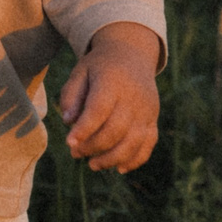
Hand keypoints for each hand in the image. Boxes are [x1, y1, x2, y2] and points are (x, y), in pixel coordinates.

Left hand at [59, 22, 161, 172]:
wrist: (132, 54)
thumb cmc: (99, 67)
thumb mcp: (80, 71)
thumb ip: (71, 95)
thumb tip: (68, 121)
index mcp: (112, 82)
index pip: (99, 110)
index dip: (84, 129)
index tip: (69, 142)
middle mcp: (133, 97)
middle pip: (116, 130)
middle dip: (93, 147)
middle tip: (75, 153)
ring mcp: (147, 110)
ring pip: (133, 142)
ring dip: (112, 159)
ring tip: (93, 165)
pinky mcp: (153, 119)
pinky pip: (148, 144)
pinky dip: (135, 160)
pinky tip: (118, 168)